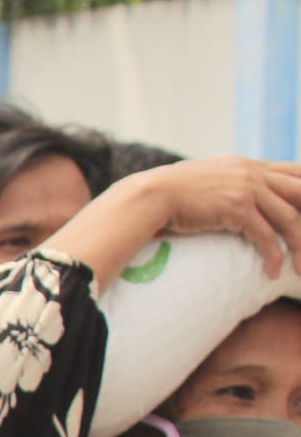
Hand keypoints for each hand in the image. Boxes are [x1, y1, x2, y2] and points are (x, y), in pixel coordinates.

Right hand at [122, 157, 300, 273]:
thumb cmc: (169, 193)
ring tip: (299, 269)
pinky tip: (272, 272)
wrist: (150, 195)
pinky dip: (274, 257)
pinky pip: (266, 236)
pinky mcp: (237, 208)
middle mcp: (252, 172)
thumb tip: (229, 198)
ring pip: (290, 219)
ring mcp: (247, 188)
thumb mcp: (205, 179)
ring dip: (298, 247)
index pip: (295, 171)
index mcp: (247, 164)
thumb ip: (225, 183)